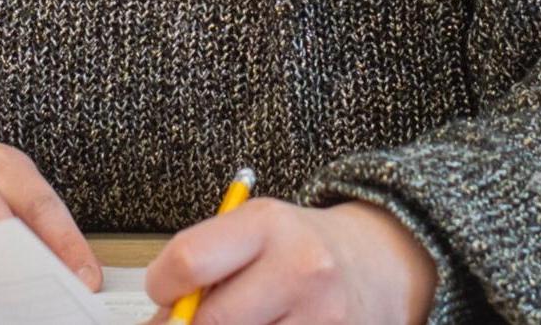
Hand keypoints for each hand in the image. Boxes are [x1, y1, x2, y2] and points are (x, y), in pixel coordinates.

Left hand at [142, 197, 435, 324]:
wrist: (380, 264)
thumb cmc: (302, 251)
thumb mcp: (254, 236)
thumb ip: (204, 271)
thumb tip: (161, 324)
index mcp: (267, 225)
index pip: (189, 262)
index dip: (163, 287)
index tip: (168, 294)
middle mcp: (300, 268)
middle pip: (212, 322)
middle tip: (200, 320)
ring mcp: (322, 317)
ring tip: (247, 320)